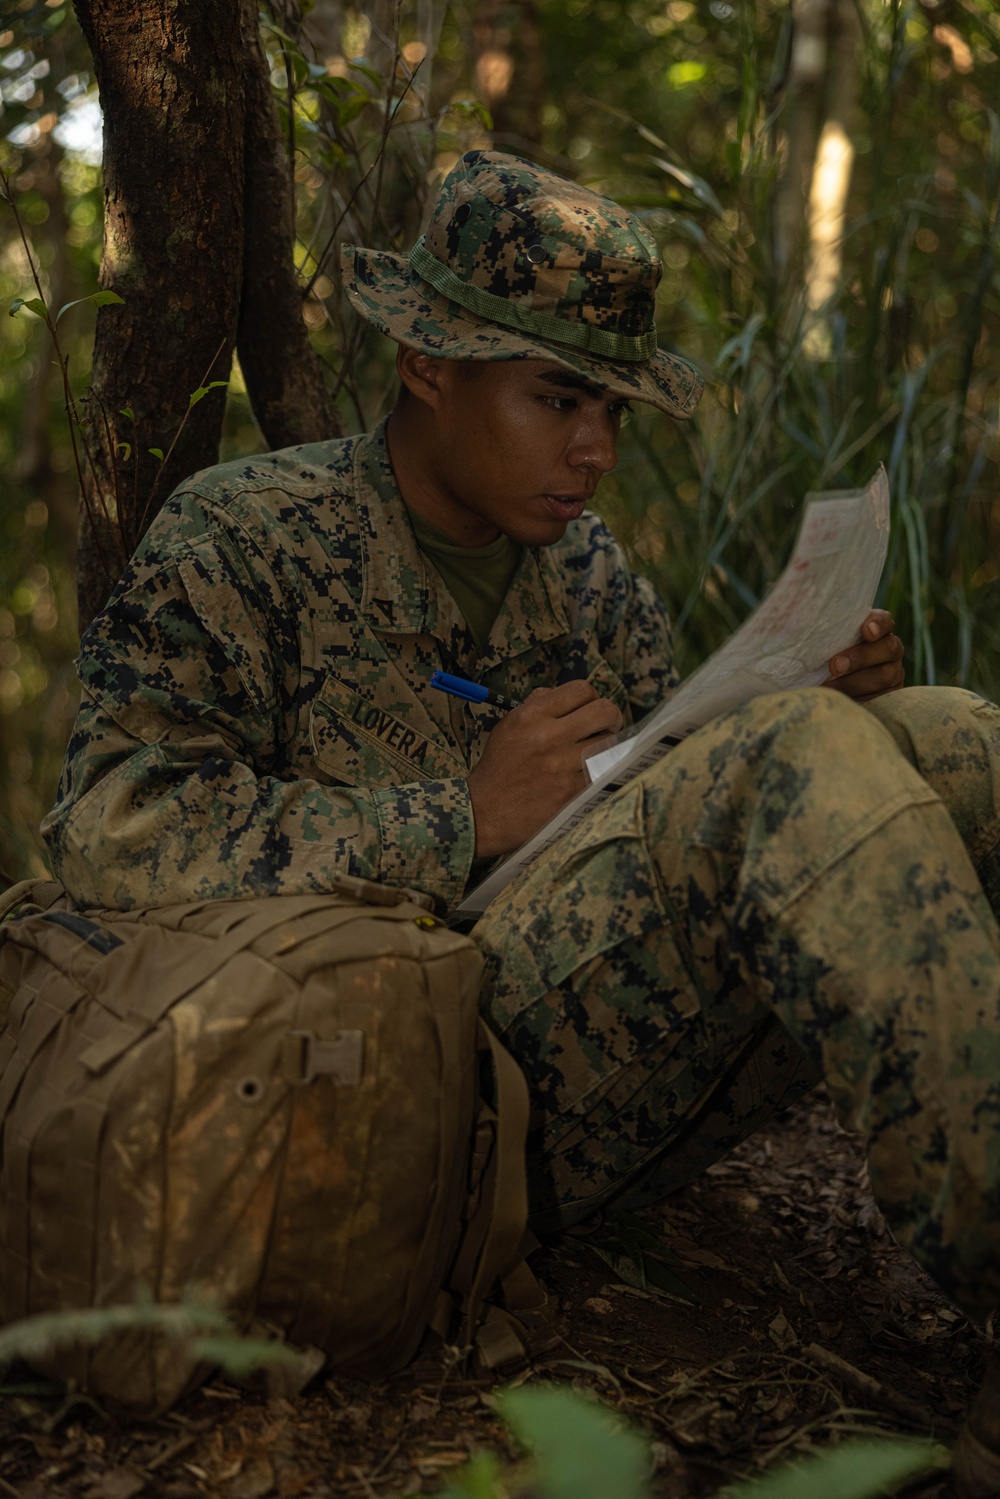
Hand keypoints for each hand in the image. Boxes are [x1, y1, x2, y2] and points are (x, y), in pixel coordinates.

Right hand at [467, 680, 622, 856]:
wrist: (485, 811)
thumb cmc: (499, 767)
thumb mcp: (509, 726)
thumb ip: (537, 705)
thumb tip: (567, 695)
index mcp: (531, 716)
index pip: (580, 689)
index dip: (592, 697)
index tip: (591, 709)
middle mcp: (548, 736)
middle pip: (603, 711)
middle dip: (611, 717)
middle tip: (608, 726)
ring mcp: (561, 765)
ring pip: (608, 743)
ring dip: (608, 745)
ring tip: (598, 751)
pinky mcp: (571, 791)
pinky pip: (601, 771)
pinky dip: (599, 770)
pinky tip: (590, 772)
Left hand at [823, 609, 904, 700]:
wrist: (825, 691)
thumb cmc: (820, 659)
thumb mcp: (822, 644)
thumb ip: (822, 634)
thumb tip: (794, 625)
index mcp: (876, 630)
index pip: (884, 620)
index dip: (878, 624)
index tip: (866, 630)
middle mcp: (889, 649)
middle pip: (888, 648)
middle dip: (860, 657)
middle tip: (834, 666)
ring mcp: (893, 673)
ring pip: (885, 675)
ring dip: (854, 682)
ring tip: (829, 687)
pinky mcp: (889, 696)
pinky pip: (881, 698)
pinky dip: (859, 698)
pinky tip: (841, 700)